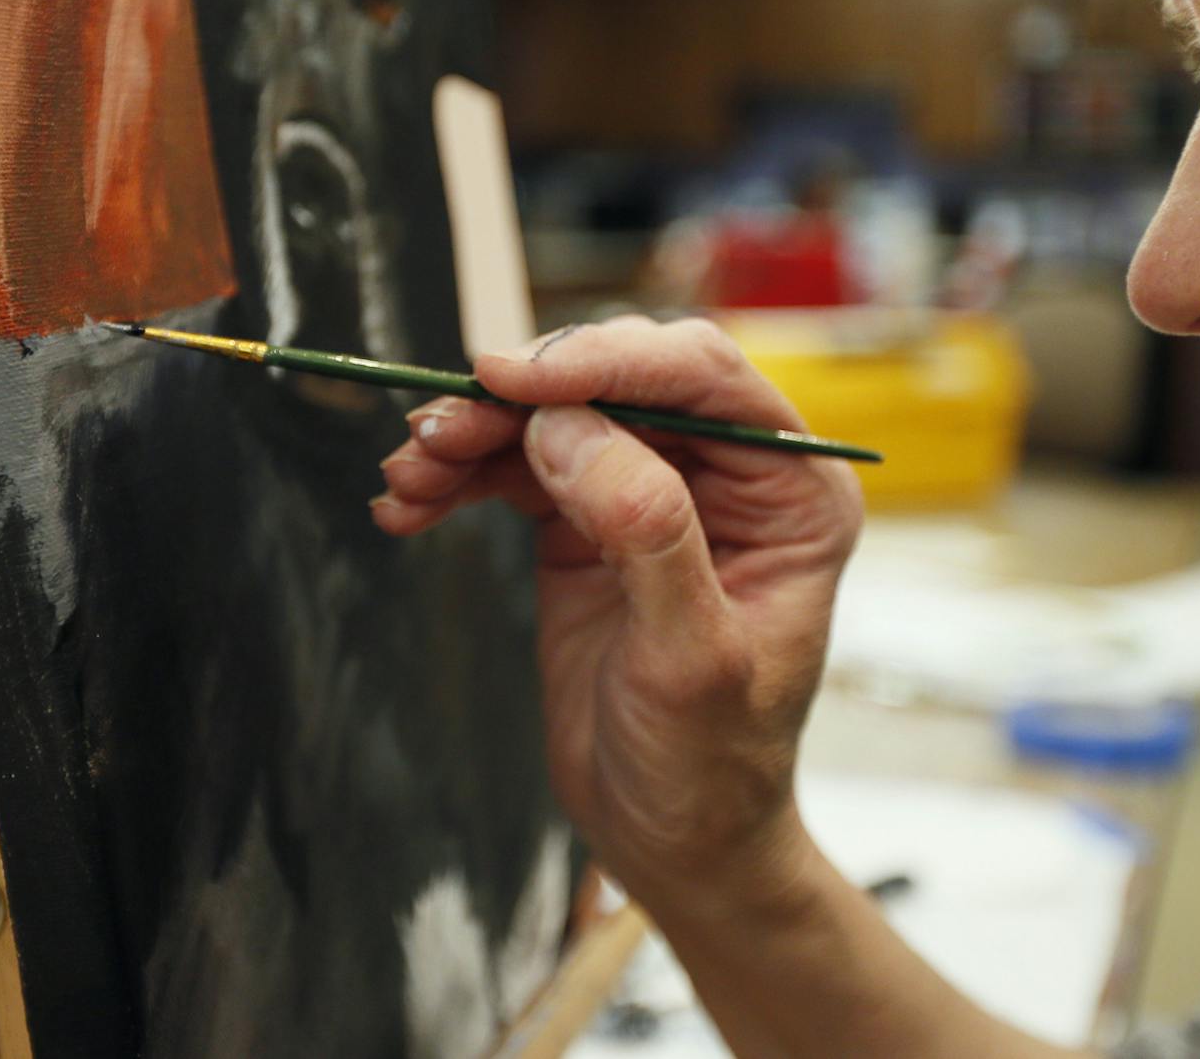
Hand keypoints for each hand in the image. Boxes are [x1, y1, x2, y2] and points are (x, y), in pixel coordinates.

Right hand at [372, 317, 863, 917]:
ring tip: (407, 474)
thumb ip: (647, 534)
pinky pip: (517, 467)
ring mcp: (653, 490)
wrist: (670, 839)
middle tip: (440, 428)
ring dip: (473, 434)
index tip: (510, 378)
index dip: (603, 360)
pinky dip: (459, 476)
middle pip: (617, 379)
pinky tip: (408, 502)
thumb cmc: (711, 766)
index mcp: (792, 489)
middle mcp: (728, 472)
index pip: (701, 377)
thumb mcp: (694, 662)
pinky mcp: (588, 521)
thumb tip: (572, 430)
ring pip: (555, 417)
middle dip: (522, 396)